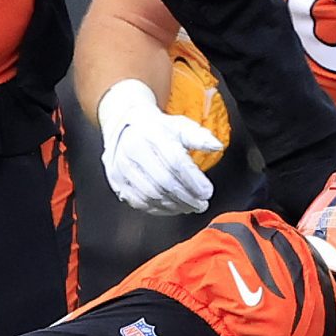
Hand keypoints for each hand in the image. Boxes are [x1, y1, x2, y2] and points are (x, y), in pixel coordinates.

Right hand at [96, 78, 217, 215]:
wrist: (125, 128)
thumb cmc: (156, 130)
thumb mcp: (179, 126)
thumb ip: (199, 137)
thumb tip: (217, 146)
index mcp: (150, 134)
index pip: (175, 161)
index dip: (193, 180)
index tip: (207, 191)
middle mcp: (132, 151)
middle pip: (164, 182)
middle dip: (187, 197)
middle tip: (202, 204)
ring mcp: (122, 168)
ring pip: (152, 195)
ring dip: (175, 205)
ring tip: (190, 206)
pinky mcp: (117, 182)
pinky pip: (140, 202)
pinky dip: (160, 209)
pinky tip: (173, 207)